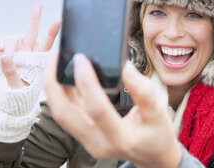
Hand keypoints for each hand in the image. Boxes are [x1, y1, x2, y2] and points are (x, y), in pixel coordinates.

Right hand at [0, 4, 60, 88]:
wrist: (14, 97)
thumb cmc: (21, 92)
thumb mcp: (17, 85)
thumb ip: (11, 72)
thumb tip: (6, 56)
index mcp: (38, 60)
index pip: (47, 44)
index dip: (52, 32)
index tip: (58, 20)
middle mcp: (29, 53)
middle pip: (32, 33)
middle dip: (34, 19)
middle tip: (38, 5)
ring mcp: (18, 52)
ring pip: (15, 39)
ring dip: (8, 42)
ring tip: (2, 50)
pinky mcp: (7, 53)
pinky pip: (3, 45)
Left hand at [43, 54, 181, 167]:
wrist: (152, 154)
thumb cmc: (156, 134)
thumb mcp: (158, 113)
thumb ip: (144, 91)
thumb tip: (126, 67)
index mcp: (120, 138)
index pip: (97, 109)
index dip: (87, 82)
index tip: (82, 59)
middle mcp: (98, 143)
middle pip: (64, 114)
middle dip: (54, 84)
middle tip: (57, 58)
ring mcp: (88, 141)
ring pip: (61, 113)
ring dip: (54, 88)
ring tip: (58, 63)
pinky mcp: (84, 135)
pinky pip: (67, 113)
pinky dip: (62, 94)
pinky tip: (67, 77)